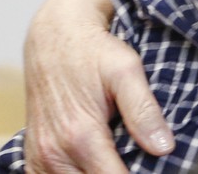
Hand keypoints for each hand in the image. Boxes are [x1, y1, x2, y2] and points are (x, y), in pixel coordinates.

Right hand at [23, 0, 172, 172]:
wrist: (54, 35)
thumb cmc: (93, 50)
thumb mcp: (126, 70)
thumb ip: (144, 111)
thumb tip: (164, 148)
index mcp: (80, 136)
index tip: (157, 168)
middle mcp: (54, 153)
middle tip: (142, 161)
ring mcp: (40, 157)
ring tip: (124, 161)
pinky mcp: (33, 155)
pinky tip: (97, 164)